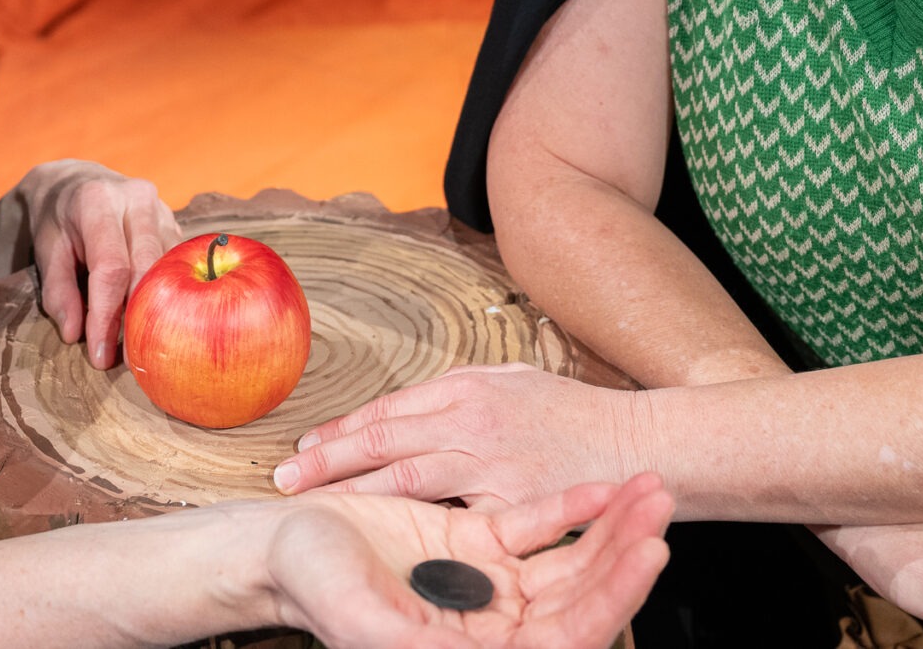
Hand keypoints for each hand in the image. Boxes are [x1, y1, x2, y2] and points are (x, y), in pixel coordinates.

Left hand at [23, 159, 178, 368]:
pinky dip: (167, 293)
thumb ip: (58, 291)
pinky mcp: (175, 221)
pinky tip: (155, 319)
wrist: (78, 181)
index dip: (107, 314)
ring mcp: (162, 208)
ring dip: (155, 309)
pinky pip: (177, 264)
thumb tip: (75, 334)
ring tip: (139, 345)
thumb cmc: (59, 219)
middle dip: (135, 318)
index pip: (111, 267)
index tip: (100, 355)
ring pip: (168, 268)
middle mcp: (136, 199)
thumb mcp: (46, 249)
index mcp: (98, 201)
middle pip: (147, 268)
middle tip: (122, 359)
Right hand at [267, 476, 672, 648]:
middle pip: (581, 595)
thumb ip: (420, 642)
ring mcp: (490, 580)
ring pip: (567, 559)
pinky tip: (604, 486)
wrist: (281, 546)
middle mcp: (494, 622)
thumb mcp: (363, 620)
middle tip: (662, 510)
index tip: (649, 555)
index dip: (612, 596)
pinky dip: (571, 505)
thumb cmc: (313, 585)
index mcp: (477, 647)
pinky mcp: (477, 539)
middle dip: (626, 553)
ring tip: (650, 489)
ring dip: (610, 526)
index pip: (567, 633)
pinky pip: (536, 524)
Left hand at [273, 363, 649, 511]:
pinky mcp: (509, 504)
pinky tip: (385, 539)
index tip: (304, 447)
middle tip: (284, 478)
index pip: (386, 411)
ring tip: (315, 505)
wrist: (637, 444)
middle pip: (382, 440)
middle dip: (328, 460)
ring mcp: (489, 463)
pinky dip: (414, 525)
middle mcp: (470, 421)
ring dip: (354, 490)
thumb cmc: (575, 414)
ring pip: (405, 478)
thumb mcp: (513, 382)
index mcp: (467, 388)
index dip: (341, 430)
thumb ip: (461, 394)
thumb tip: (415, 407)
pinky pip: (452, 517)